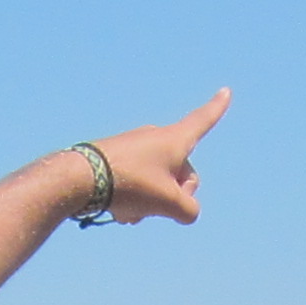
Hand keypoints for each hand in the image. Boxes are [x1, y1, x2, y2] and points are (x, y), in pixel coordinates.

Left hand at [87, 88, 230, 224]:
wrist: (80, 179)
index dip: (217, 109)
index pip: (202, 121)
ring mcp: (135, 147)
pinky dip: (135, 198)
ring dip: (151, 202)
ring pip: (157, 181)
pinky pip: (138, 182)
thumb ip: (189, 210)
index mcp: (174, 140)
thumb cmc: (130, 185)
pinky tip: (119, 211)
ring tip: (131, 213)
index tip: (226, 91)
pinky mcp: (116, 158)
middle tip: (158, 209)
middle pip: (182, 171)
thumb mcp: (169, 204)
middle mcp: (156, 138)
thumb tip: (185, 211)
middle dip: (176, 195)